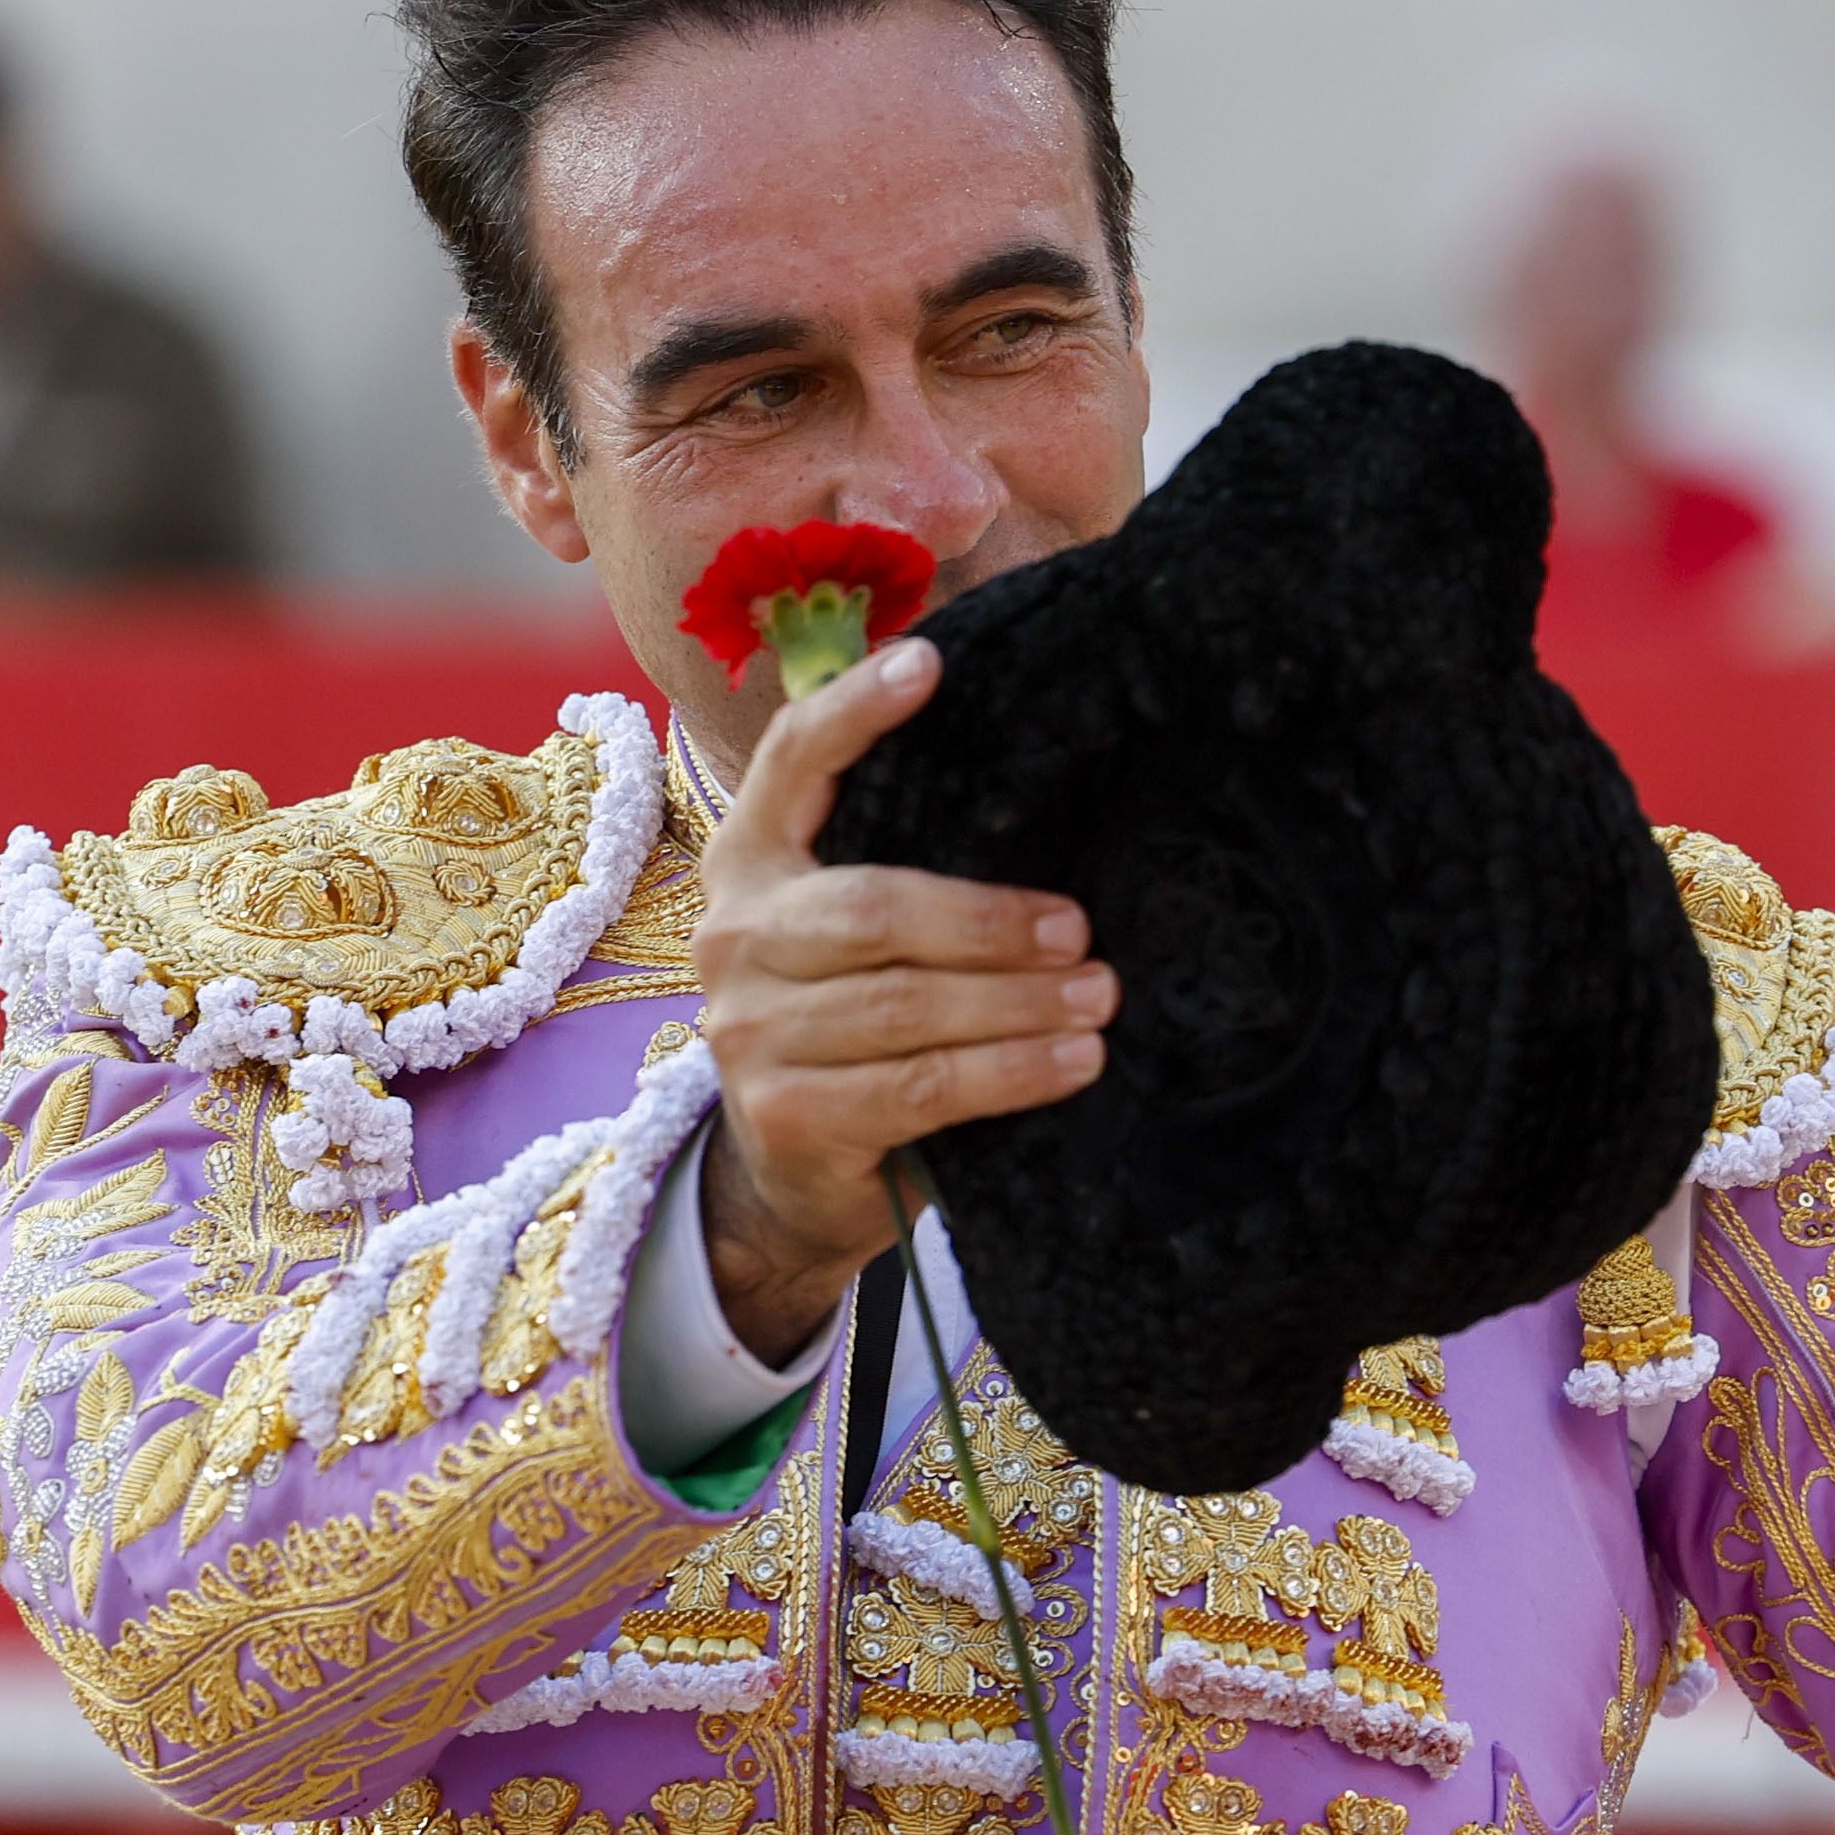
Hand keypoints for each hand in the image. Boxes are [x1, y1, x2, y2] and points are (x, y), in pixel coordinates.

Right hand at [692, 637, 1116, 1363]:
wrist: (789, 1175)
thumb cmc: (853, 1026)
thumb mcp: (855, 934)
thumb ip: (902, 867)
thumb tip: (1048, 801)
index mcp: (749, 861)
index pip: (791, 761)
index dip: (855, 708)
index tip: (932, 659)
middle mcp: (734, 936)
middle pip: (875, 910)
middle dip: (991, 921)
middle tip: (1081, 930)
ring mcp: (748, 1030)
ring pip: (907, 1006)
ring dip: (1019, 1004)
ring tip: (1100, 1000)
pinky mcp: (785, 1112)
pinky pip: (920, 1084)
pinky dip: (1010, 1073)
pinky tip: (1074, 1063)